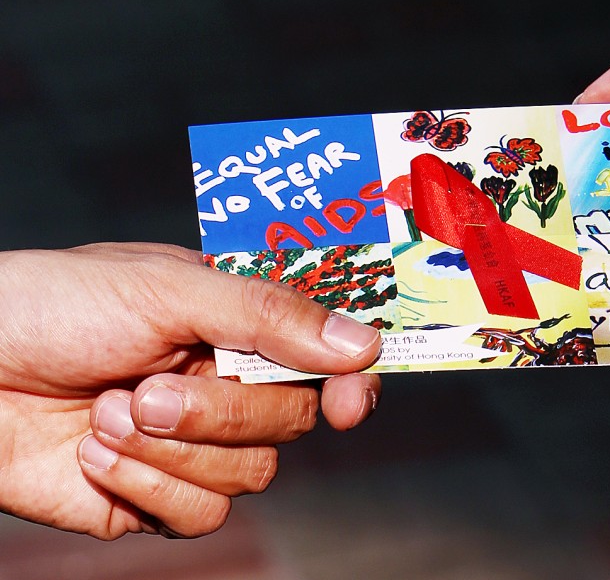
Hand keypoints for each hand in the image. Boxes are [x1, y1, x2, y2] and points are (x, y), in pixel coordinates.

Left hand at [0, 242, 381, 538]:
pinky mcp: (156, 498)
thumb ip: (268, 315)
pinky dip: (149, 486)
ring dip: (175, 448)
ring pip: (251, 474)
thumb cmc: (53, 306)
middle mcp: (225, 385)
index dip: (348, 383)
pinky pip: (201, 514)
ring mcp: (194, 445)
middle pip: (291, 421)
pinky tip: (96, 453)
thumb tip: (363, 345)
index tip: (347, 404)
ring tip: (108, 413)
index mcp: (238, 325)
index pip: (324, 357)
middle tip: (150, 388)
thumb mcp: (166, 289)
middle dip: (223, 411)